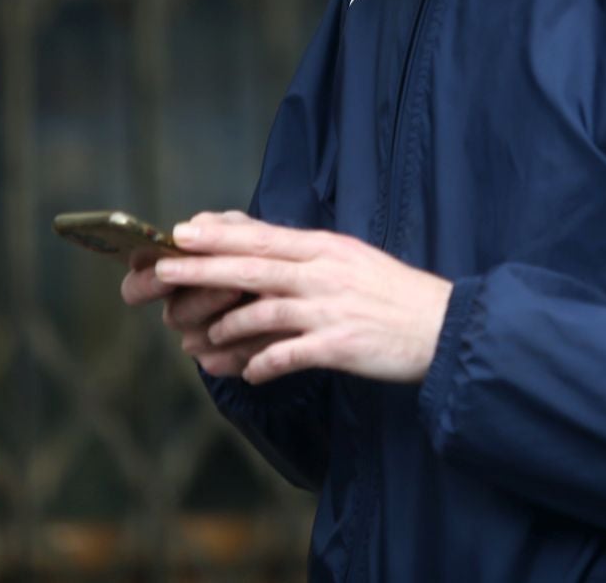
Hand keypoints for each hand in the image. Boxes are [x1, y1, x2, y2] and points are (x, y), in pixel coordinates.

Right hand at [121, 236, 276, 377]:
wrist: (290, 285)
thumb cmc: (255, 253)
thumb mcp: (242, 233)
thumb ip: (220, 228)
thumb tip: (190, 228)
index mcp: (169, 279)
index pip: (135, 288)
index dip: (145, 283)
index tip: (164, 269)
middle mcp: (178, 311)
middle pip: (175, 314)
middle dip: (204, 299)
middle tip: (232, 288)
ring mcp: (198, 339)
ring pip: (201, 339)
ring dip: (232, 322)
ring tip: (262, 305)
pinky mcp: (222, 360)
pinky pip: (229, 359)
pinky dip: (253, 343)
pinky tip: (275, 330)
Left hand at [150, 210, 453, 386]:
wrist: (443, 327)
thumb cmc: (394, 295)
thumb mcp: (352, 261)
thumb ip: (310, 258)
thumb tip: (266, 256)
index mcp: (326, 248)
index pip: (263, 236)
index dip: (219, 234)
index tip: (182, 230)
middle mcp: (324, 273)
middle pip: (252, 267)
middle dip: (202, 268)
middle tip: (163, 270)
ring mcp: (330, 309)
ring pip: (262, 312)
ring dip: (226, 327)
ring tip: (202, 340)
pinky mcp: (339, 346)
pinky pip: (287, 355)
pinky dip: (263, 365)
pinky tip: (249, 374)